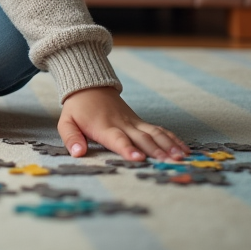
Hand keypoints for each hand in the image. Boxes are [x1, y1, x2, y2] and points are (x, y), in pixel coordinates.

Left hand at [57, 86, 187, 161]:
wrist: (89, 86)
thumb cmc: (77, 109)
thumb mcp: (66, 122)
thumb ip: (71, 138)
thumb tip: (77, 153)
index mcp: (104, 126)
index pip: (117, 139)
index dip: (127, 149)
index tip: (138, 158)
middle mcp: (122, 124)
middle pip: (141, 138)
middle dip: (156, 151)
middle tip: (170, 163)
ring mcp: (134, 122)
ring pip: (154, 133)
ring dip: (169, 145)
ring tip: (182, 157)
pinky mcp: (140, 122)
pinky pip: (158, 130)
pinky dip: (172, 139)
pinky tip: (184, 149)